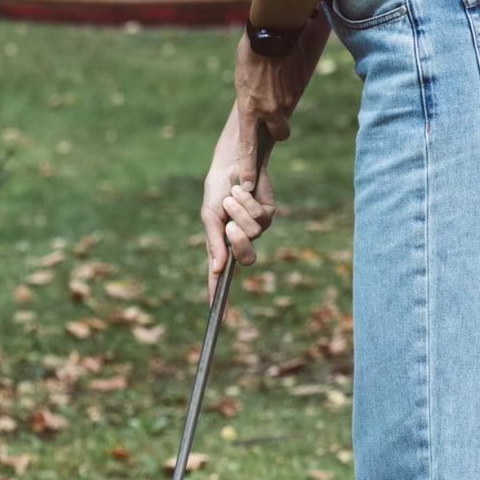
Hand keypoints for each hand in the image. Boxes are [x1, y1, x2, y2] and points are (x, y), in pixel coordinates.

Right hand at [200, 110, 274, 291]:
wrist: (232, 162)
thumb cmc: (216, 190)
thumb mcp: (209, 217)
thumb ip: (214, 243)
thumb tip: (219, 270)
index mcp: (221, 245)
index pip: (219, 276)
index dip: (219, 296)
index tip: (218, 317)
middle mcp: (240, 240)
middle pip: (246, 258)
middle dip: (239, 242)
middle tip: (229, 226)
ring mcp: (257, 228)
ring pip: (254, 233)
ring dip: (240, 212)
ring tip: (232, 196)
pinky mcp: (270, 213)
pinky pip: (262, 217)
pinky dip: (249, 202)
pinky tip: (243, 190)